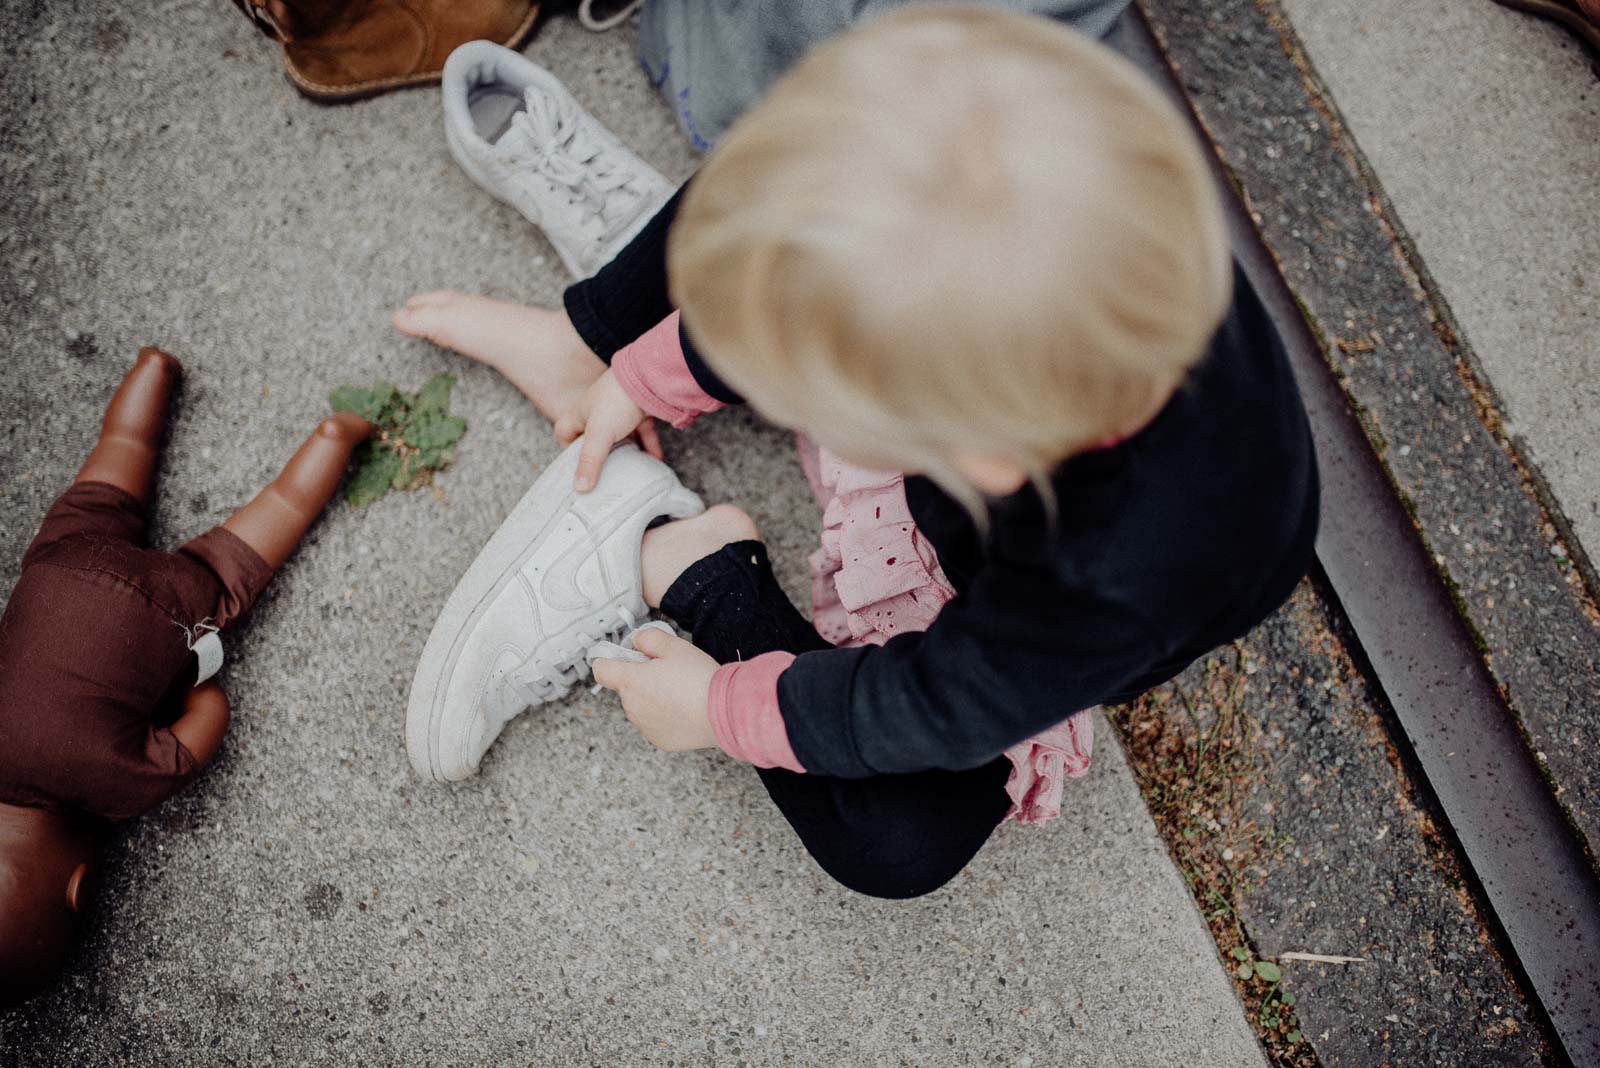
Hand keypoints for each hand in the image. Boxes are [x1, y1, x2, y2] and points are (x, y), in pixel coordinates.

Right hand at [554, 369, 663, 491]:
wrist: (650, 376)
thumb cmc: (617, 399)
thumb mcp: (599, 433)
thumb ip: (590, 462)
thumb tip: (580, 489)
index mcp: (581, 412)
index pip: (565, 430)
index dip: (567, 448)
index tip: (577, 466)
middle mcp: (599, 409)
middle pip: (594, 436)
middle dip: (600, 454)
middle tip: (606, 473)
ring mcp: (621, 409)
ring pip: (621, 435)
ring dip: (626, 451)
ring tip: (631, 470)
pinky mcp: (641, 409)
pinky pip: (643, 431)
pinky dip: (648, 445)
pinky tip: (655, 460)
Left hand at [592, 628, 719, 751]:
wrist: (723, 712)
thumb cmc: (699, 678)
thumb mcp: (674, 646)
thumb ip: (647, 638)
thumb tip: (636, 641)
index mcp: (631, 681)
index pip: (601, 670)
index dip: (609, 660)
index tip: (623, 657)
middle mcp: (632, 707)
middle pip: (626, 688)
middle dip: (641, 678)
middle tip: (667, 672)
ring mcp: (645, 726)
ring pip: (641, 706)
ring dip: (653, 698)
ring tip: (681, 692)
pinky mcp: (660, 740)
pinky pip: (655, 724)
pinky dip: (665, 717)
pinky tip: (685, 710)